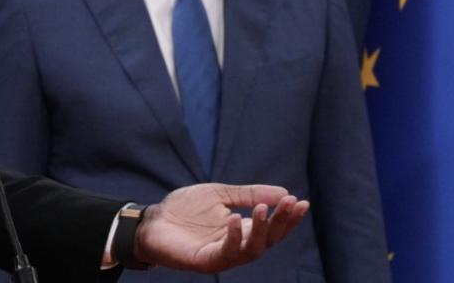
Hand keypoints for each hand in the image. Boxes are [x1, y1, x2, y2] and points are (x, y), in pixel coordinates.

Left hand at [134, 183, 308, 272]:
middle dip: (281, 222)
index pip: (272, 228)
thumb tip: (284, 192)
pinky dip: (233, 237)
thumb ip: (249, 194)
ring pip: (252, 250)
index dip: (288, 218)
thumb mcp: (220, 194)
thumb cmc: (184, 209)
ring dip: (261, 230)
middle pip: (268, 240)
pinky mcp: (205, 261)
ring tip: (264, 209)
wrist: (152, 219)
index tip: (301, 202)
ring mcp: (222, 255)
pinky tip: (236, 219)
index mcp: (242, 230)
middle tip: (290, 204)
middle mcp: (237, 245)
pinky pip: (226, 253)